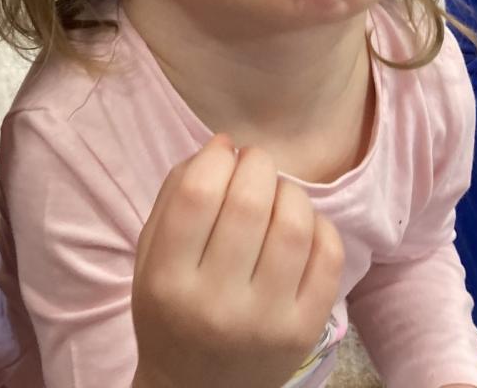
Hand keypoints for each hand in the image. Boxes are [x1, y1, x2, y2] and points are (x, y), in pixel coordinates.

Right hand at [130, 136, 343, 387]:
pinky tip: (300, 223)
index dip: (214, 156)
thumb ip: (173, 198)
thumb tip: (221, 147)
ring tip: (276, 190)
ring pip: (293, 224)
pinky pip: (327, 256)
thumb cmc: (170, 312)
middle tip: (252, 161)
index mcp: (169, 281)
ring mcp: (267, 320)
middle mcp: (217, 303)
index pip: (197, 195)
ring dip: (288, 189)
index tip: (222, 148)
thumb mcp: (149, 258)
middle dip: (255, 163)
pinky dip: (318, 222)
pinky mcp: (306, 330)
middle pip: (248, 203)